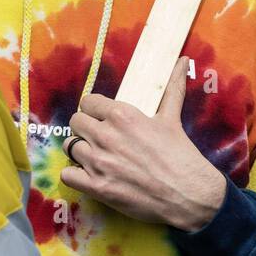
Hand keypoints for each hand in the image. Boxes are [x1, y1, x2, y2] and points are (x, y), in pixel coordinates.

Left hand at [60, 57, 226, 231]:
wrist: (189, 194)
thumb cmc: (181, 155)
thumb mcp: (172, 117)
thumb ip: (172, 87)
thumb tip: (182, 61)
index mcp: (122, 115)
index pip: (88, 102)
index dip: (94, 110)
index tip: (101, 118)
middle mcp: (106, 135)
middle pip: (75, 122)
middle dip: (85, 128)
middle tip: (98, 137)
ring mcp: (99, 162)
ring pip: (69, 146)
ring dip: (80, 151)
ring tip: (94, 156)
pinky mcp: (96, 187)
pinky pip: (67, 175)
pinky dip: (74, 175)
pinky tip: (88, 175)